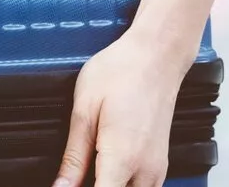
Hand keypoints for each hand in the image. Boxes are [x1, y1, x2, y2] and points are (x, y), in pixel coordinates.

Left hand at [53, 31, 192, 186]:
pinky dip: (123, 185)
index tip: (67, 186)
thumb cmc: (121, 72)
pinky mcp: (161, 163)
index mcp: (123, 159)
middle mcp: (145, 170)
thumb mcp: (84, 112)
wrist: (157, 55)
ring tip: (88, 172)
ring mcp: (157, 168)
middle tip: (75, 175)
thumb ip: (73, 158)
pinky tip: (105, 173)